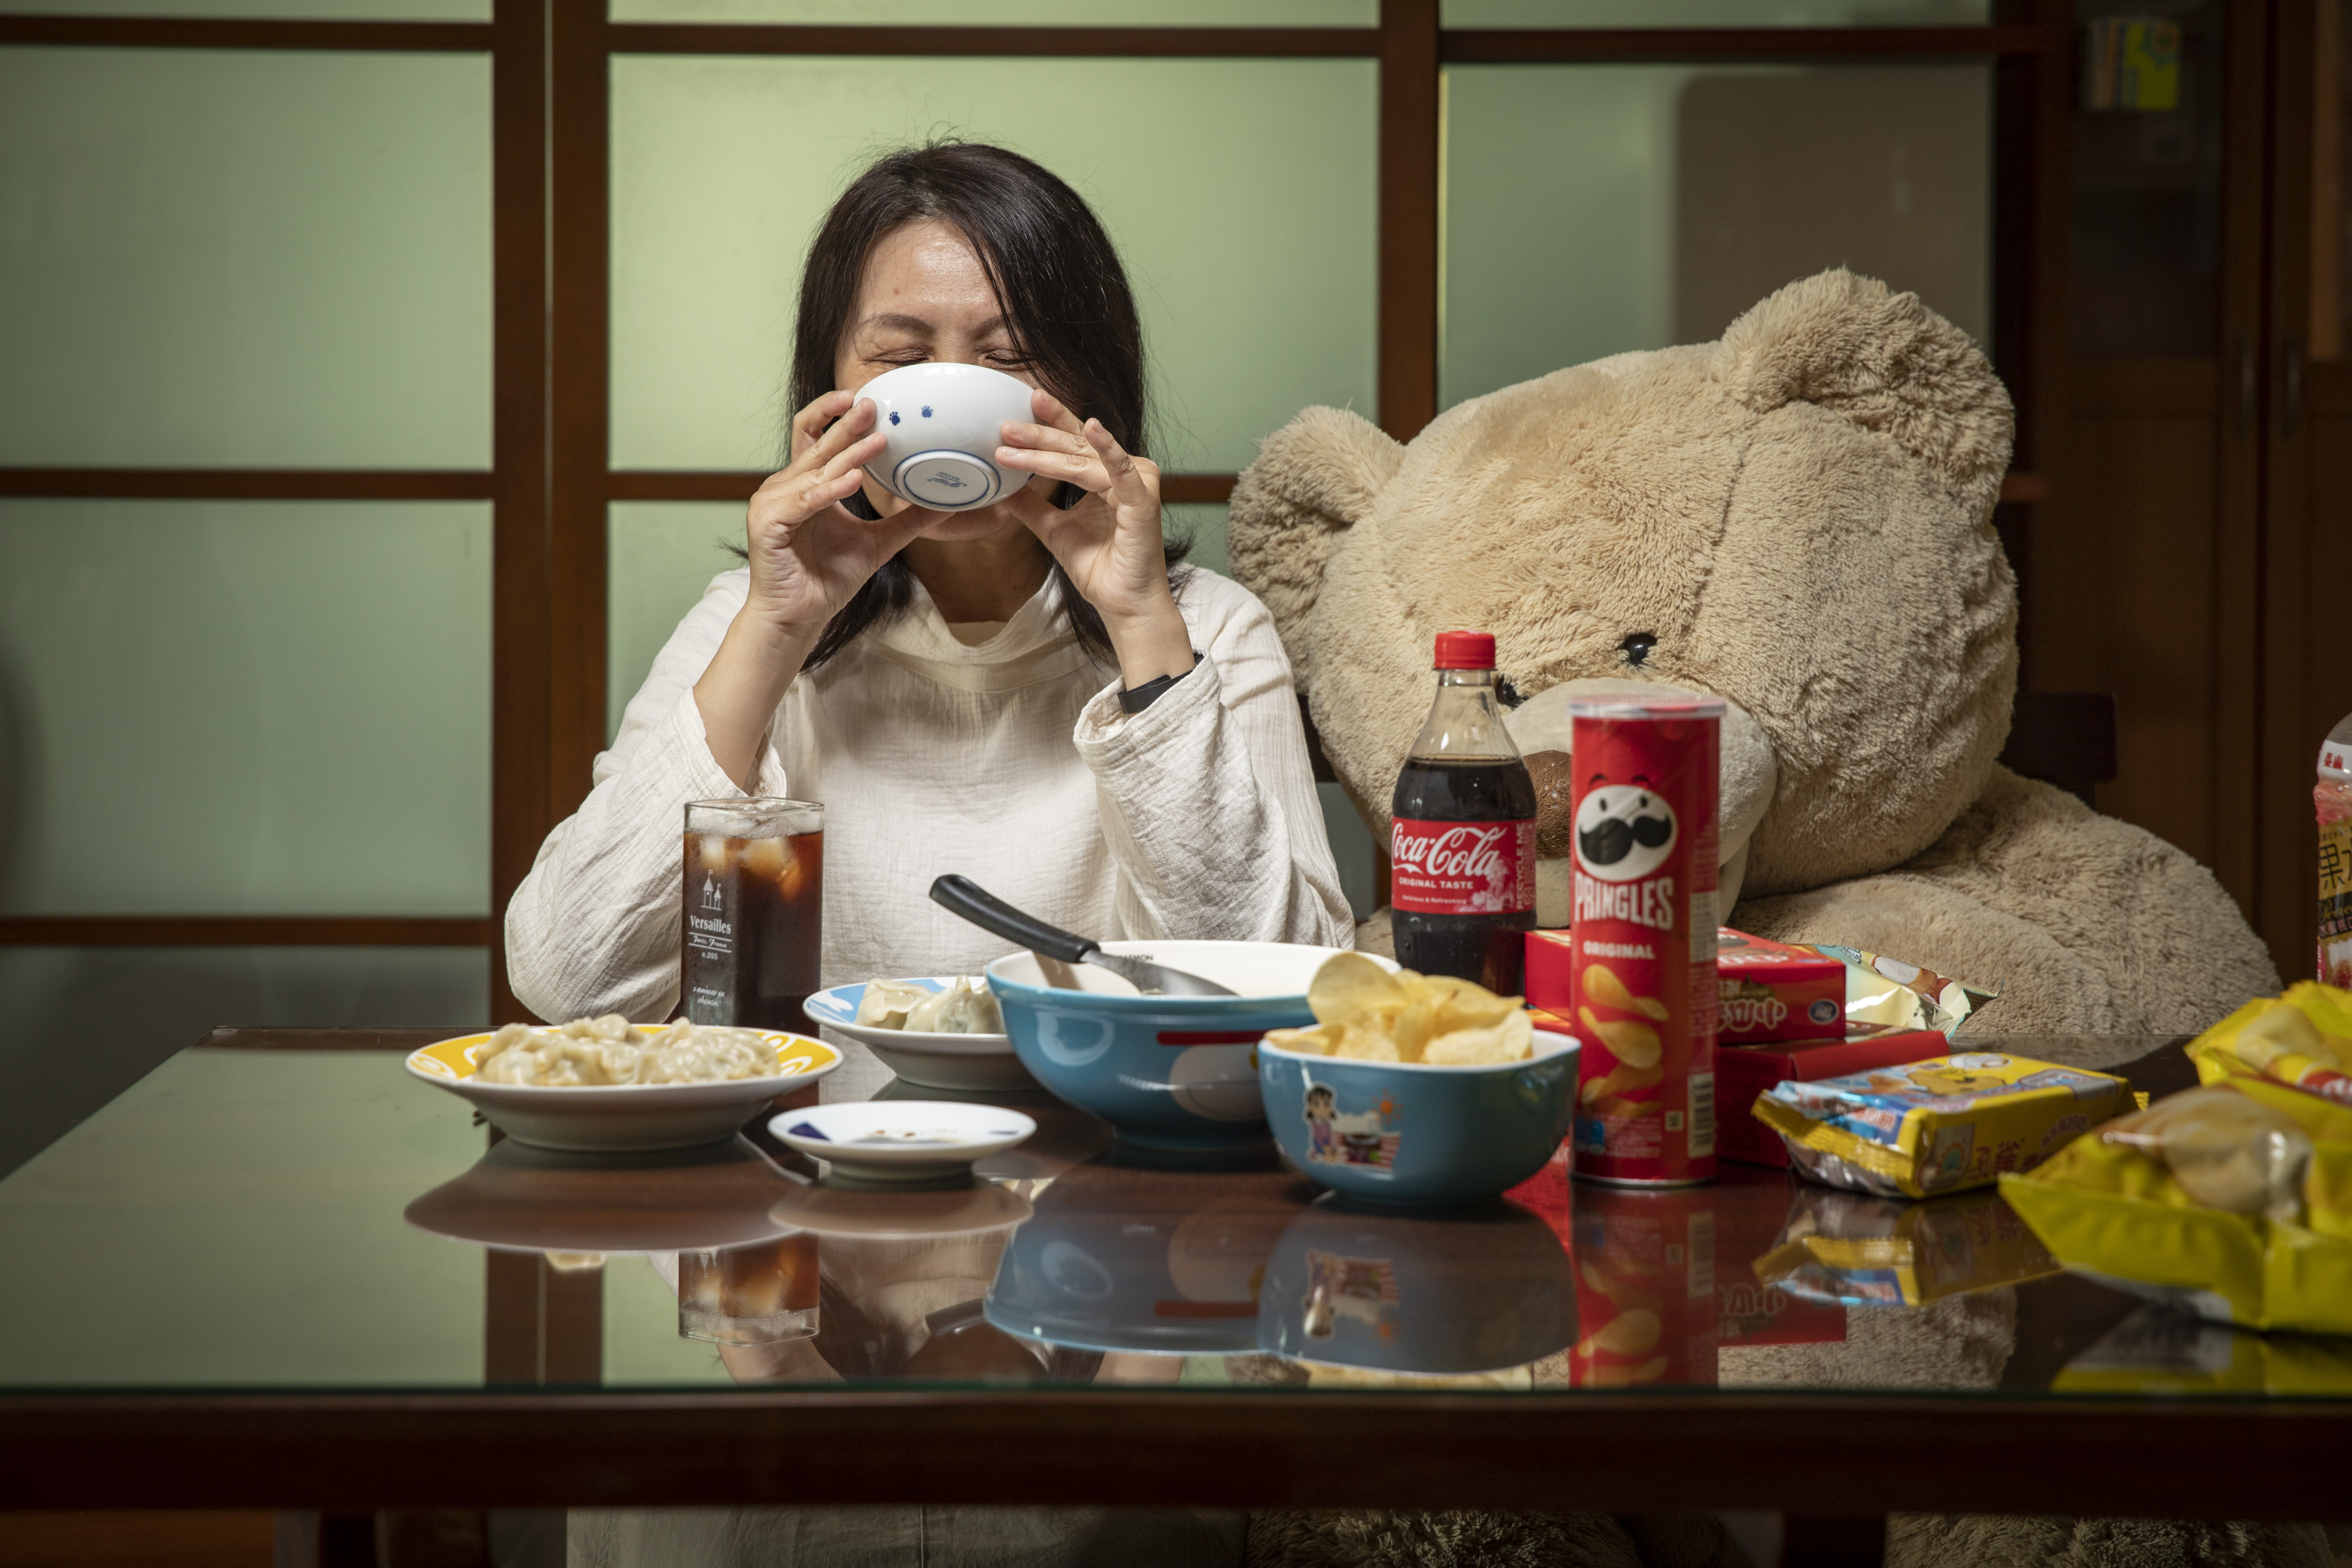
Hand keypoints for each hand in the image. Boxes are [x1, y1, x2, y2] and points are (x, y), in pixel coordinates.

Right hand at [740, 391, 930, 636]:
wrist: (799, 617)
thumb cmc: (826, 579)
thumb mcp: (877, 543)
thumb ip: (907, 522)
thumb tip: (946, 507)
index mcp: (805, 485)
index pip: (815, 437)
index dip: (835, 415)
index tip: (867, 400)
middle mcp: (784, 487)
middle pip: (816, 445)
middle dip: (846, 424)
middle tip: (873, 405)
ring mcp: (771, 502)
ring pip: (814, 471)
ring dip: (846, 455)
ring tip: (877, 442)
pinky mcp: (766, 523)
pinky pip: (803, 501)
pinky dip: (828, 490)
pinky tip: (853, 479)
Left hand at [995, 389, 1194, 687]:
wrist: (1122, 603)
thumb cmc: (1099, 568)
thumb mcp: (1053, 529)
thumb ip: (1031, 506)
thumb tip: (1001, 487)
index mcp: (1105, 475)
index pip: (1072, 442)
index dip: (1046, 424)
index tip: (1016, 409)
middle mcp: (1123, 472)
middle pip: (1074, 446)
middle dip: (1037, 434)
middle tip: (1005, 424)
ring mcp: (1136, 482)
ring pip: (1084, 460)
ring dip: (1047, 450)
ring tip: (1014, 440)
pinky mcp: (1144, 499)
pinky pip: (1121, 469)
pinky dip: (1108, 448)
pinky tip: (1093, 427)